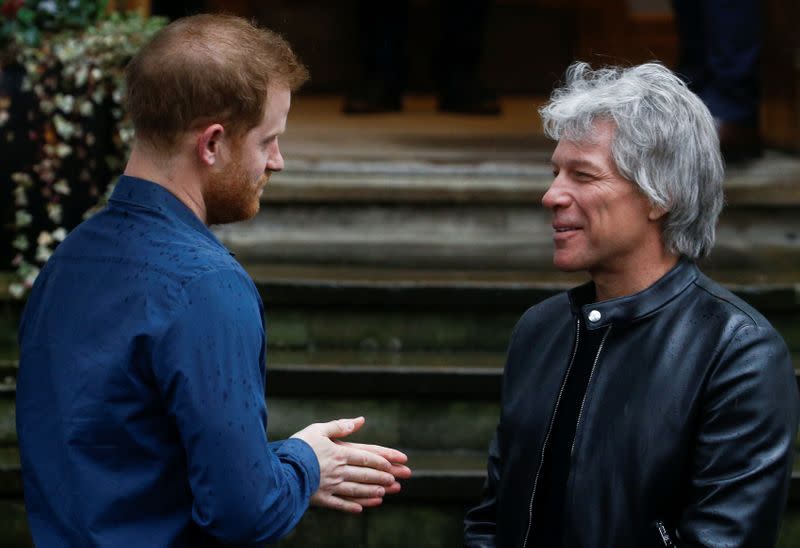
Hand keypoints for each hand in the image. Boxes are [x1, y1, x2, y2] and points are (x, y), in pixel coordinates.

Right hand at [291, 417, 409, 512]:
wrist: (280, 469)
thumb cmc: (299, 447)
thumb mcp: (318, 429)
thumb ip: (340, 426)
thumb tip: (360, 420)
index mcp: (339, 453)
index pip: (366, 456)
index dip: (383, 459)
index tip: (398, 462)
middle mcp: (338, 470)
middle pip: (366, 474)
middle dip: (383, 476)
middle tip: (398, 480)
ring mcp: (330, 486)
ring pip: (356, 489)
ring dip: (372, 491)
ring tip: (385, 492)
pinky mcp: (320, 498)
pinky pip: (339, 504)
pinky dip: (351, 506)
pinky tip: (361, 508)